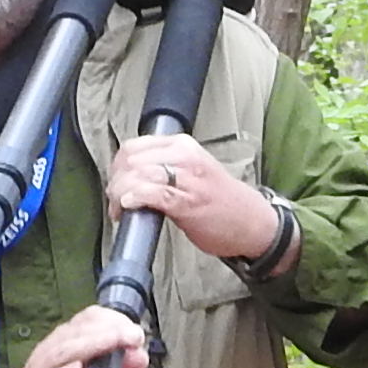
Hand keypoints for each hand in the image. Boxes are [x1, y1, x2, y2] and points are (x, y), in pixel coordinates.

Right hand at [0, 306, 150, 367]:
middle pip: (79, 330)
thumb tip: (141, 356)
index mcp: (67, 343)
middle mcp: (53, 350)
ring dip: (92, 344)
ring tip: (113, 343)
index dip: (114, 320)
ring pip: (65, 349)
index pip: (89, 318)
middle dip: (110, 330)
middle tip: (134, 336)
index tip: (136, 332)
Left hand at [101, 133, 282, 263]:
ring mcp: (188, 179)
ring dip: (120, 193)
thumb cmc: (220, 200)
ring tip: (120, 209)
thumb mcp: (192, 171)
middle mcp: (184, 157)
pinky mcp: (189, 202)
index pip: (134, 146)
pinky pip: (153, 193)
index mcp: (183, 146)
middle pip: (131, 160)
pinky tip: (128, 206)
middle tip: (115, 201)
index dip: (117, 167)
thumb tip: (129, 177)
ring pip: (138, 174)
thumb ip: (164, 168)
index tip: (116, 184)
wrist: (252, 221)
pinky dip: (135, 197)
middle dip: (116, 181)